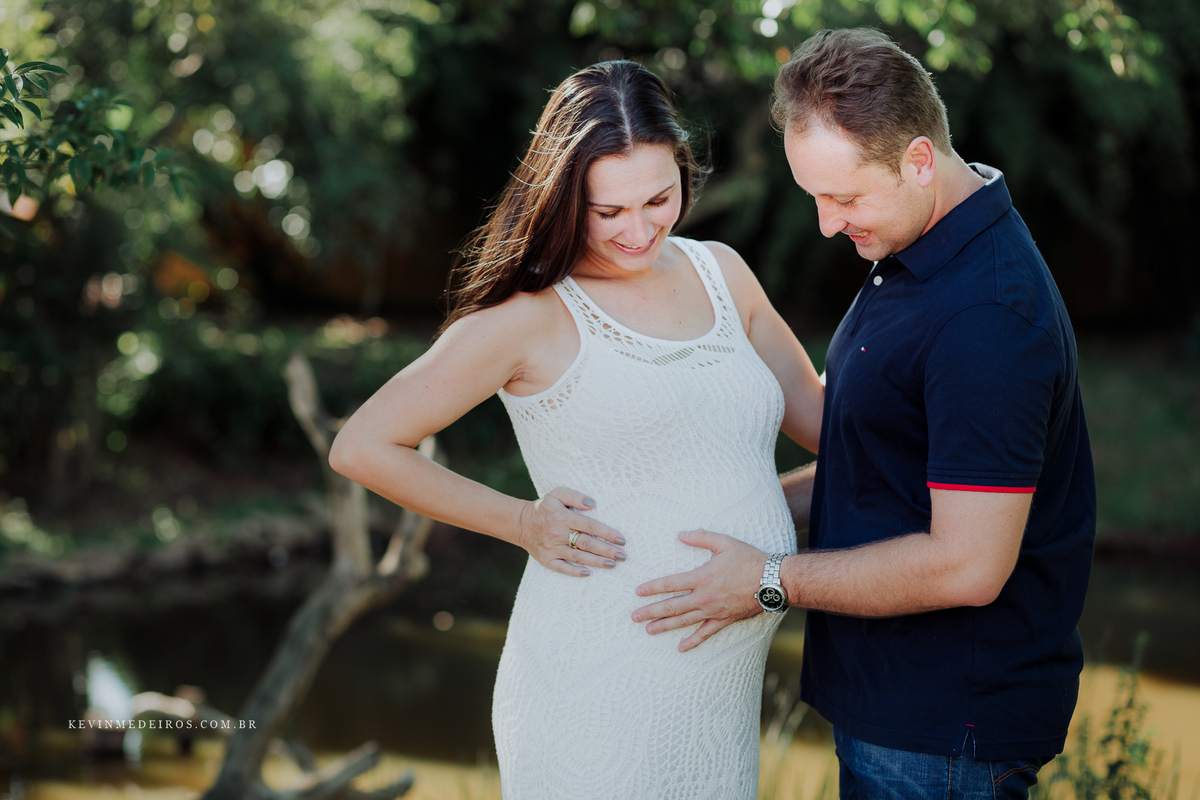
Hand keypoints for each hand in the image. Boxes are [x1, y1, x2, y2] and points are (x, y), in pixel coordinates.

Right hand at [517, 487, 626, 577]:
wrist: (520, 523)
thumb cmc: (544, 508)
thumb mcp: (557, 494)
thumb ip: (575, 496)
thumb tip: (592, 503)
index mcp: (562, 517)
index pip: (589, 525)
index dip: (607, 533)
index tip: (621, 539)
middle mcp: (558, 533)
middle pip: (587, 543)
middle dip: (607, 550)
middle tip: (623, 556)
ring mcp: (551, 548)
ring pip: (578, 557)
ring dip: (596, 562)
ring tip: (613, 564)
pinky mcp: (546, 559)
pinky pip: (561, 568)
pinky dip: (574, 572)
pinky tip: (588, 573)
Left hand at [632, 529, 766, 651]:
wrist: (773, 580)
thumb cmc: (749, 559)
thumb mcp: (724, 542)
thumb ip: (700, 538)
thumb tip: (680, 534)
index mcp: (702, 577)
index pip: (671, 584)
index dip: (653, 588)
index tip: (638, 592)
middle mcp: (704, 596)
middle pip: (672, 606)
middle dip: (651, 611)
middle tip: (634, 617)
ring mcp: (713, 611)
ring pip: (684, 621)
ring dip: (665, 626)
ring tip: (649, 630)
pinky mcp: (724, 620)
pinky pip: (705, 633)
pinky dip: (693, 641)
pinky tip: (681, 647)